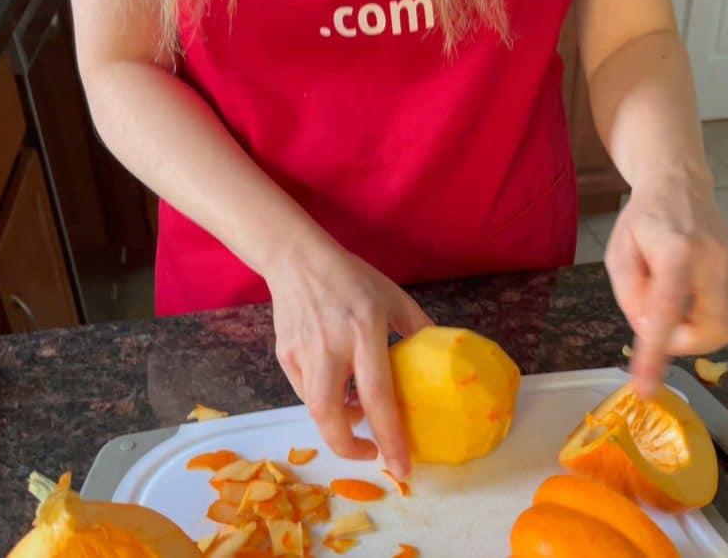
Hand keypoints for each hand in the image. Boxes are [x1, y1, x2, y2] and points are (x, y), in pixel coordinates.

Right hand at [265, 238, 432, 478]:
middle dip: (349, 447)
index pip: (378, 395)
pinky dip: (324, 401)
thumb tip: (442, 360)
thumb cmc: (353, 278)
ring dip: (338, 423)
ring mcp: (304, 353)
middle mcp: (331, 347)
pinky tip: (338, 390)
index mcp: (365, 332)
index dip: (390, 436)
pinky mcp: (285, 355)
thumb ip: (419, 328)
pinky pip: (305, 391)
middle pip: (330, 414)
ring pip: (315, 409)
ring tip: (358, 415)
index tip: (401, 467)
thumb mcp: (394, 298)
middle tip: (372, 453)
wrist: (298, 260)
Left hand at [604, 173, 727, 396]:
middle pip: (711, 330)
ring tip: (675, 311)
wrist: (680, 184)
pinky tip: (691, 302)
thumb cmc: (643, 220)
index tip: (645, 388)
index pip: (667, 313)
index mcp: (678, 251)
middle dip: (681, 343)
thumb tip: (648, 330)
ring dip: (697, 335)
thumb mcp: (619, 254)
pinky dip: (709, 322)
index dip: (655, 355)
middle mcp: (715, 259)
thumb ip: (630, 295)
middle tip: (659, 325)